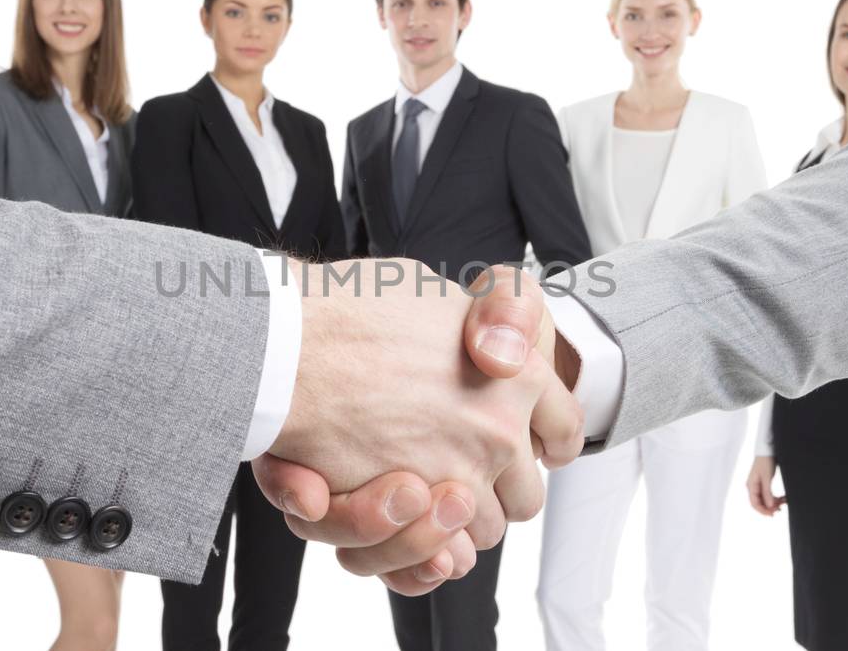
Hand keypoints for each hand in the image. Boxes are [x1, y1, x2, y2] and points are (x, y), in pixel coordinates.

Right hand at [254, 263, 580, 593]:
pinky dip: (426, 556)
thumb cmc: (349, 309)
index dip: (549, 441)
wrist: (283, 340)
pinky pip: (441, 560)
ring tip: (413, 492)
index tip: (530, 445)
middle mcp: (499, 430)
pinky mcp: (410, 513)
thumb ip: (487, 316)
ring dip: (453, 525)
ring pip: (482, 532)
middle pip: (525, 496)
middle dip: (495, 491)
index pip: (563, 430)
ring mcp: (458, 473)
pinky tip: (399, 519)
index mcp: (519, 374)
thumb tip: (503, 359)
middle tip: (456, 471)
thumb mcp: (439, 288)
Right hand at [746, 456, 784, 515]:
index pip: (755, 504)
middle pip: (760, 503)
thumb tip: (770, 506)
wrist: (767, 450)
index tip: (773, 514)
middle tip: (781, 509)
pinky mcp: (764, 483)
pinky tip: (783, 498)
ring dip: (774, 503)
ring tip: (785, 502)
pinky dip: (776, 498)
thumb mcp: (767, 477)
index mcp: (751, 486)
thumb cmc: (765, 461)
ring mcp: (758, 486)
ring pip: (766, 500)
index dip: (763, 511)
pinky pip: (769, 495)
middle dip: (770, 507)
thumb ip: (767, 492)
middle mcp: (753, 487)